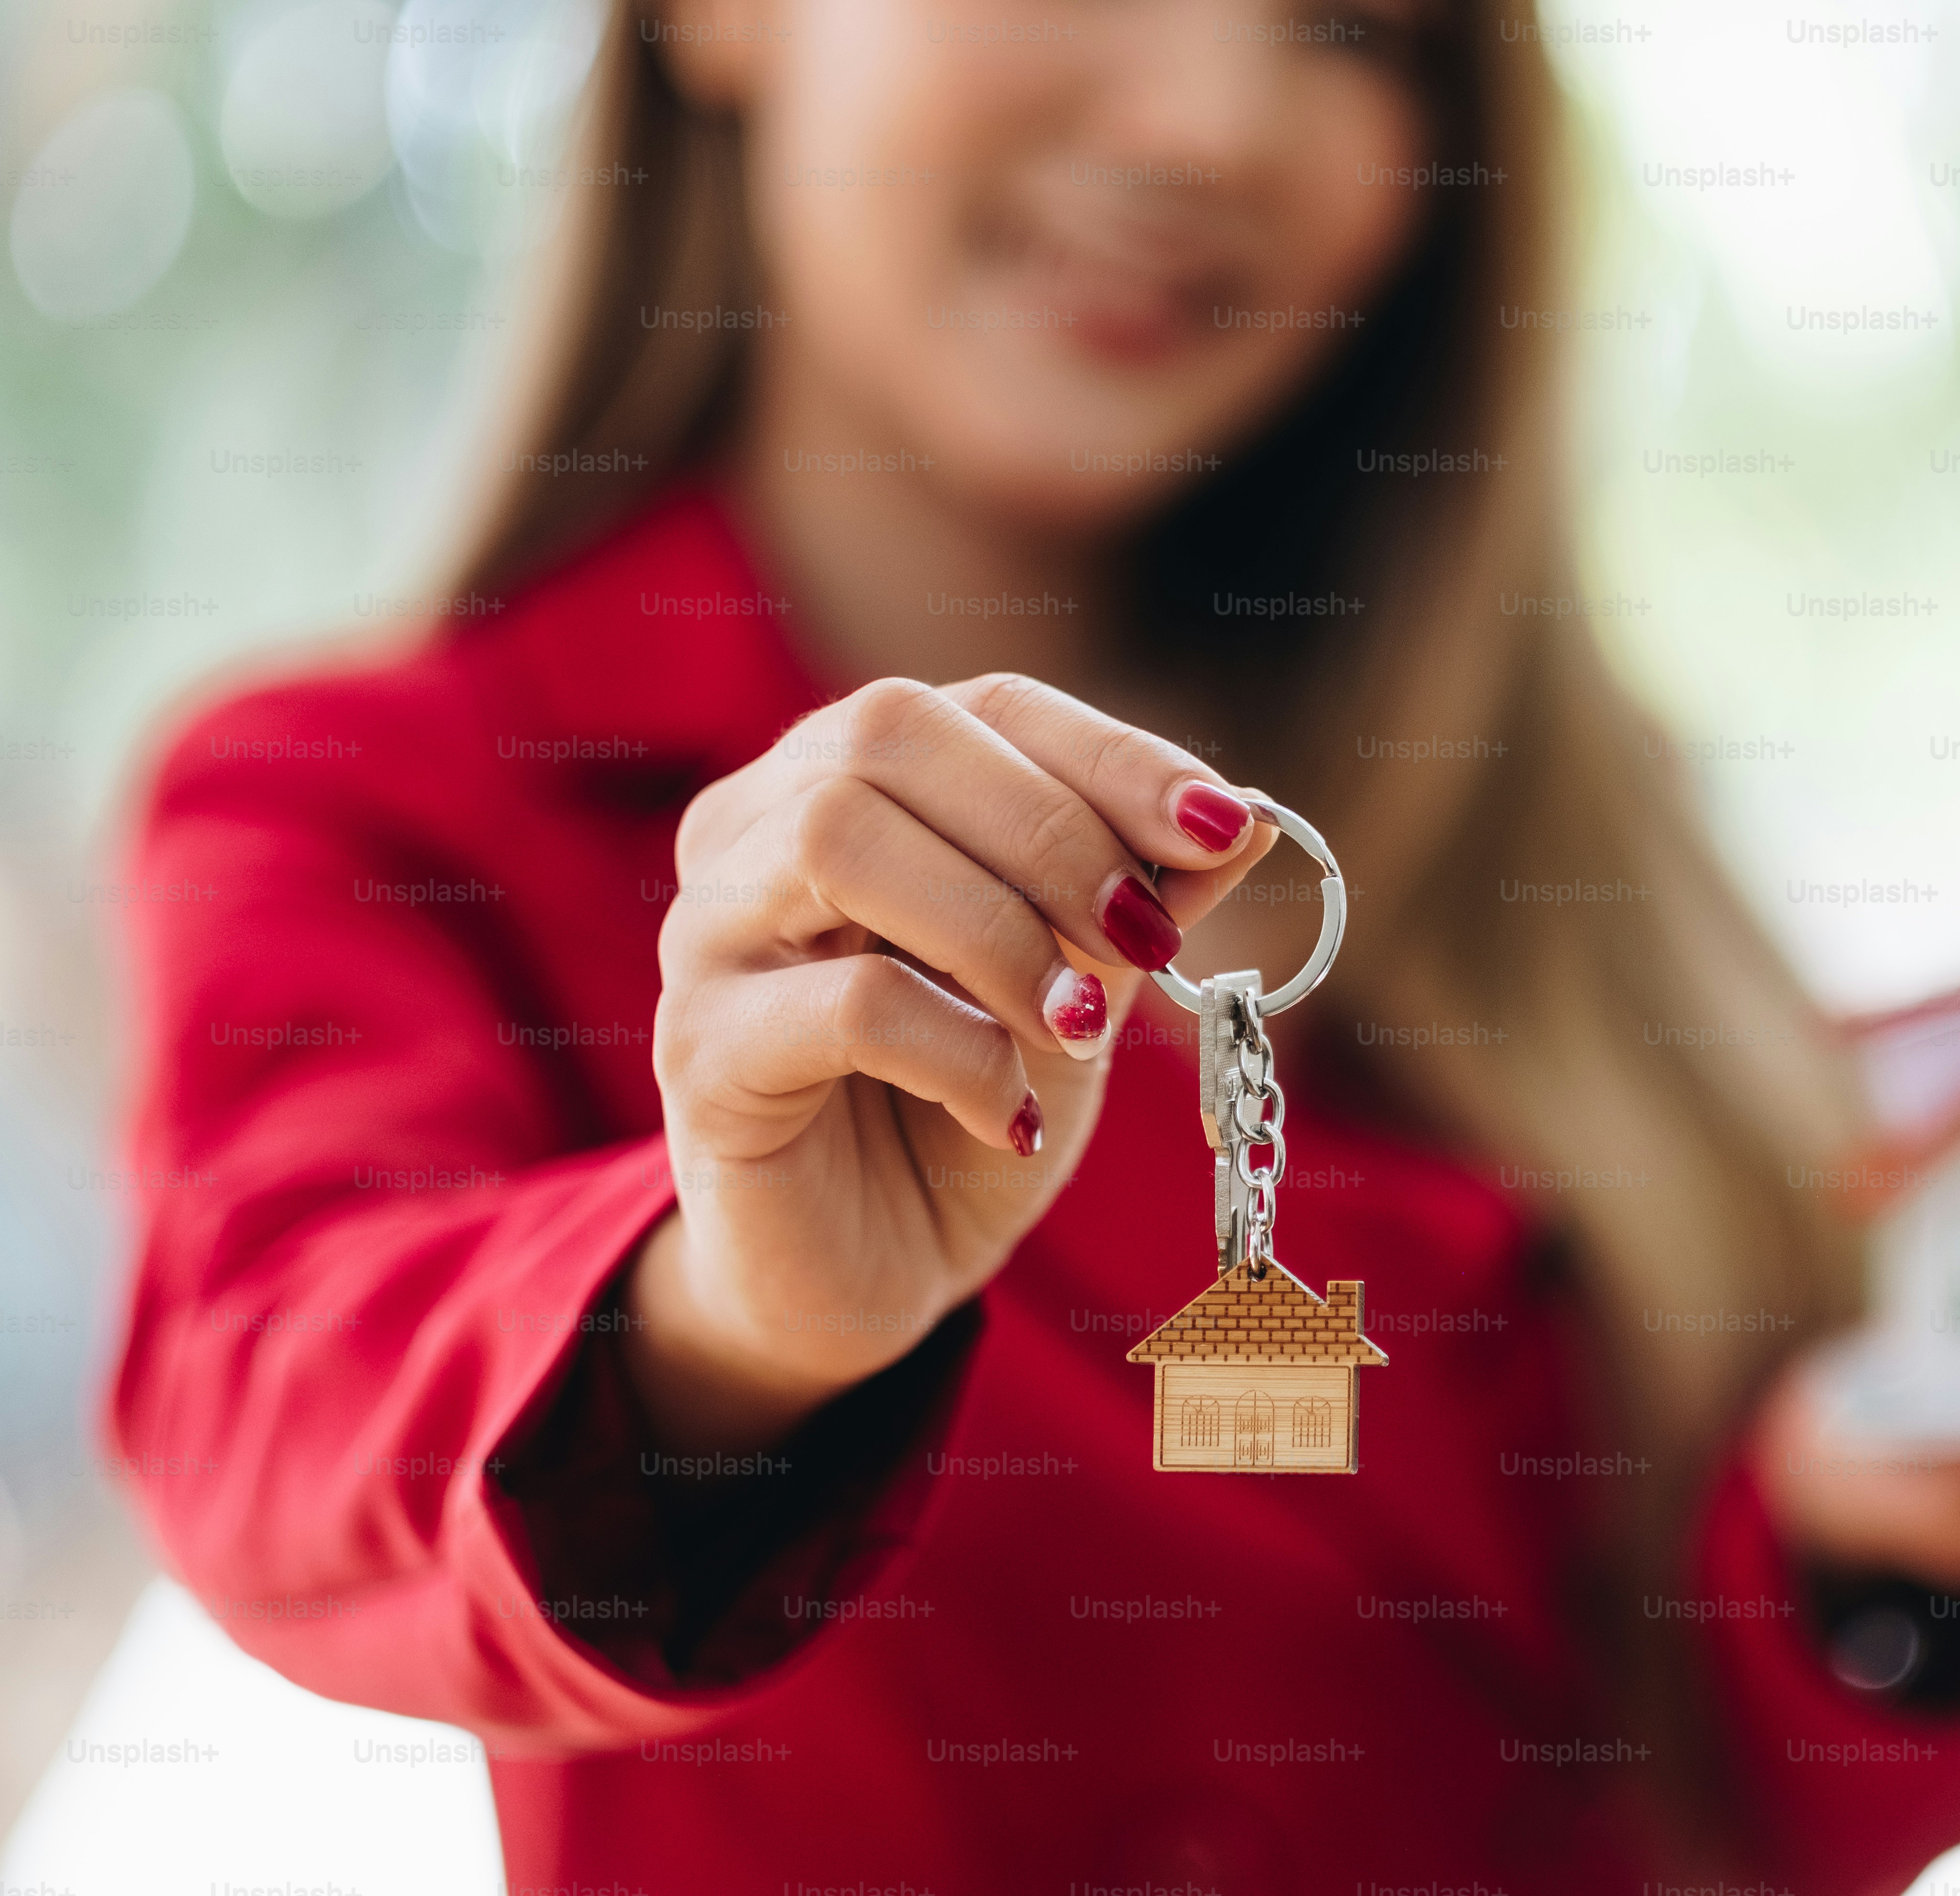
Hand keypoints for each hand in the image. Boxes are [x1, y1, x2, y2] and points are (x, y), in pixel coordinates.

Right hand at [629, 675, 1275, 1449]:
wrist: (866, 1270)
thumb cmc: (964, 1104)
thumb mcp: (1077, 989)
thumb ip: (1138, 898)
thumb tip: (1245, 815)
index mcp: (848, 778)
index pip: (983, 704)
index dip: (1112, 754)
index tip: (1220, 828)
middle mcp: (753, 825)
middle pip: (890, 734)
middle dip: (1052, 832)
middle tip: (1146, 942)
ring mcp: (707, 931)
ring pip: (841, 840)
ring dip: (998, 932)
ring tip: (1079, 1030)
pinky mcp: (698, 1049)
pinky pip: (844, 1007)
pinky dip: (960, 1053)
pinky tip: (1006, 1116)